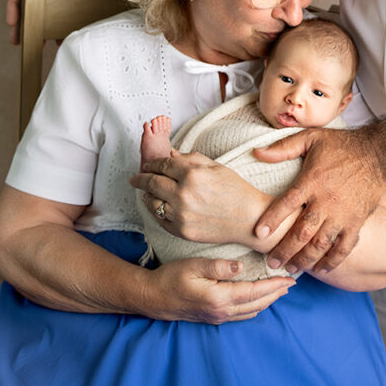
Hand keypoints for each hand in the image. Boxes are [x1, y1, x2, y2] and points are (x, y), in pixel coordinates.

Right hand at [5, 0, 130, 43]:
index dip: (14, 7)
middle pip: (31, 2)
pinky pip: (63, 12)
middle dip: (26, 21)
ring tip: (39, 42)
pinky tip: (61, 37)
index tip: (13, 24)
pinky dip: (60, 25)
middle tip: (19, 39)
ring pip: (47, 9)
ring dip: (43, 25)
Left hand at [130, 150, 264, 245]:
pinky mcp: (181, 231)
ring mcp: (180, 215)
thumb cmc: (236, 190)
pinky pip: (160, 219)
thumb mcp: (216, 167)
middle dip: (140, 178)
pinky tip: (157, 206)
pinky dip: (155, 211)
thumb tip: (171, 154)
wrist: (249, 218)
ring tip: (145, 192)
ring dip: (146, 195)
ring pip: (152, 202)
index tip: (149, 164)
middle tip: (135, 178)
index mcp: (192, 174)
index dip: (153, 163)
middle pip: (152, 182)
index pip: (163, 164)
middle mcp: (183, 194)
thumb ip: (191, 159)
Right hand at [145, 256, 293, 323]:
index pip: (255, 292)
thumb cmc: (171, 278)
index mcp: (219, 298)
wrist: (152, 297)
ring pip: (251, 311)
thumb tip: (242, 266)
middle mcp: (222, 311)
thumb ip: (219, 266)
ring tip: (280, 290)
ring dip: (267, 300)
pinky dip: (255, 306)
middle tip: (292, 283)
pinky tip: (258, 299)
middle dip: (276, 294)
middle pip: (257, 304)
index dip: (274, 286)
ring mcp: (218, 317)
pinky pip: (241, 314)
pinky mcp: (213, 317)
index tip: (289, 278)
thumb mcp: (194, 266)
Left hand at [253, 128, 385, 272]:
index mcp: (312, 180)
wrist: (378, 155)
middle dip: (285, 250)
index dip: (271, 219)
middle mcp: (327, 201)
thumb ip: (283, 147)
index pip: (287, 203)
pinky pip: (344, 248)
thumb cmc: (342, 146)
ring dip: (304, 260)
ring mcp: (343, 215)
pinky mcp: (357, 223)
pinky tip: (320, 269)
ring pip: (321, 244)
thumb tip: (256, 153)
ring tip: (291, 269)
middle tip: (272, 262)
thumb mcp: (311, 138)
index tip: (258, 233)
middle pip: (302, 232)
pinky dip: (332, 261)